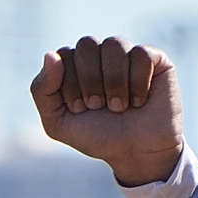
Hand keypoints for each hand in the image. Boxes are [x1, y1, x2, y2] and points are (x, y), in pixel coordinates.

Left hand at [30, 37, 183, 187]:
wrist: (135, 153)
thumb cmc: (96, 136)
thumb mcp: (57, 122)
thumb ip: (42, 90)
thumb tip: (51, 54)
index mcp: (75, 65)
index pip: (64, 55)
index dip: (70, 84)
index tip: (80, 109)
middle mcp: (100, 54)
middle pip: (87, 44)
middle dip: (90, 81)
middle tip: (98, 106)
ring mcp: (128, 54)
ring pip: (114, 44)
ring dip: (114, 83)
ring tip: (119, 107)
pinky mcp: (155, 59)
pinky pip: (141, 54)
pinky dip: (138, 83)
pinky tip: (139, 101)